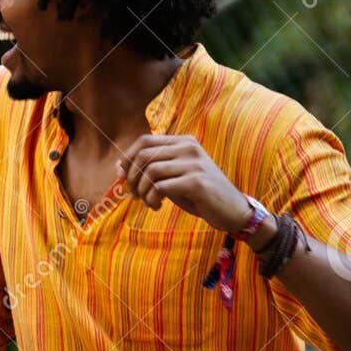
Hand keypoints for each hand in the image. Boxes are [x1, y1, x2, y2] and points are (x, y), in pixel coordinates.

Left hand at [116, 134, 249, 232]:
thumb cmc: (198, 194)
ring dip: (141, 191)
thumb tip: (119, 167)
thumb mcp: (174, 176)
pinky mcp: (196, 182)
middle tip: (134, 195)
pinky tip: (157, 207)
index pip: (144, 141)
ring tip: (147, 202)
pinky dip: (151, 199)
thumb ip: (152, 168)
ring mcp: (194, 163)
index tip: (121, 177)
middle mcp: (189, 148)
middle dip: (131, 177)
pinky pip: (160, 187)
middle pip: (143, 155)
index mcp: (184, 142)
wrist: (232, 210)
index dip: (127, 158)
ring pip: (150, 171)